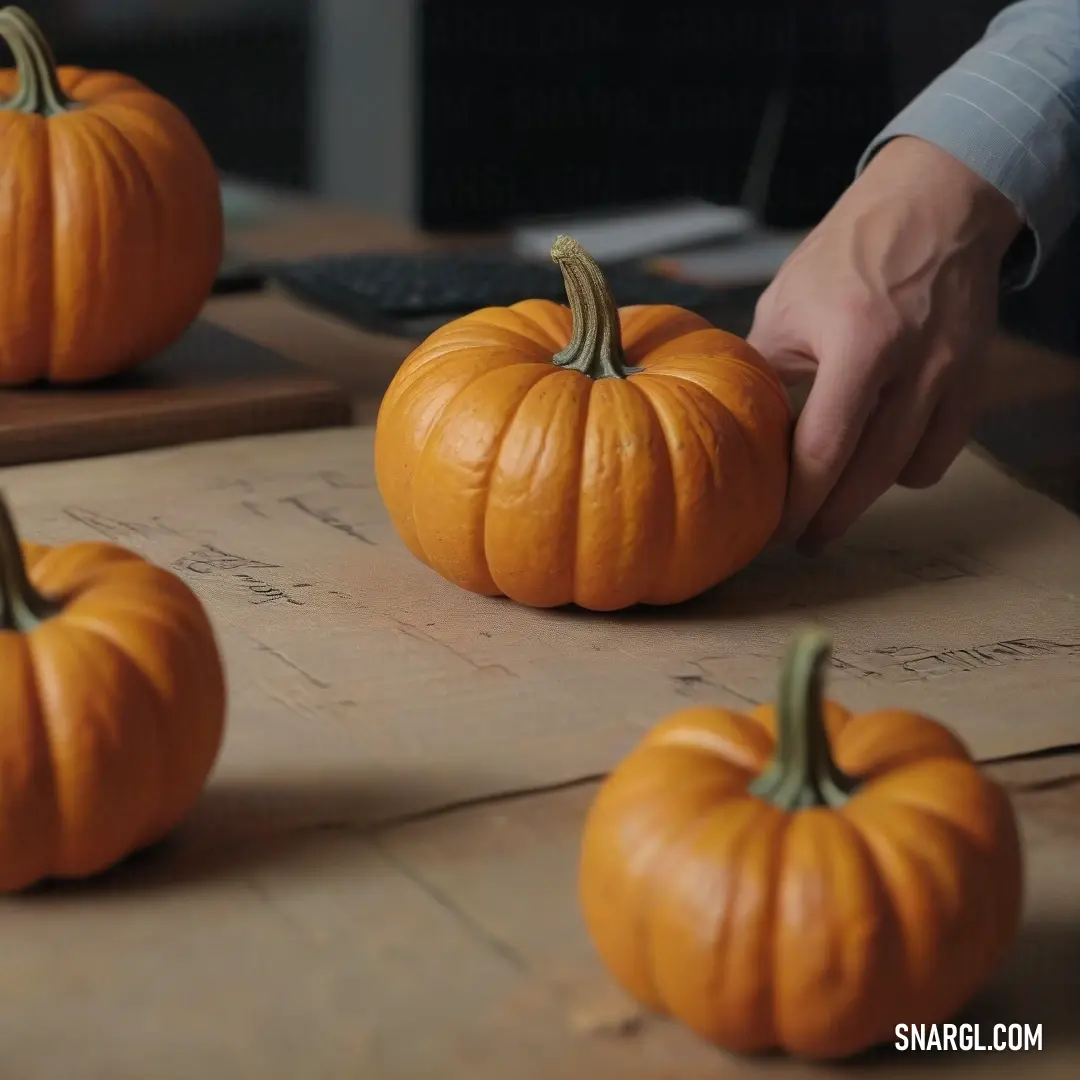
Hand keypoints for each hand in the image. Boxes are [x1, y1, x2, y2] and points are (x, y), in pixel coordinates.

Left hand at [747, 136, 1022, 551]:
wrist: (936, 205)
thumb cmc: (848, 252)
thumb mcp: (785, 306)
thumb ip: (764, 372)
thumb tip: (735, 433)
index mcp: (859, 342)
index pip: (825, 449)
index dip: (797, 501)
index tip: (773, 529)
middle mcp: (915, 365)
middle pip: (869, 475)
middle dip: (830, 517)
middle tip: (801, 540)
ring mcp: (953, 375)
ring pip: (909, 471)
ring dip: (868, 495)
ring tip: (834, 499)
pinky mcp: (975, 381)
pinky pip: (942, 453)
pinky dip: (908, 469)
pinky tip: (878, 462)